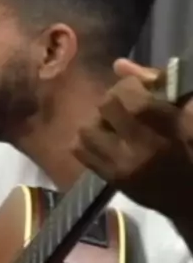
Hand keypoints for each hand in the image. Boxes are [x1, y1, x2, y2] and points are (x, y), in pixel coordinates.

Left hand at [72, 58, 192, 220]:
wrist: (188, 197)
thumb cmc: (189, 150)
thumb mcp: (183, 113)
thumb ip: (154, 84)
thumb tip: (118, 64)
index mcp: (163, 127)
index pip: (128, 93)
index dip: (130, 86)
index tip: (138, 92)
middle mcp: (138, 146)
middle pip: (106, 106)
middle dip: (113, 101)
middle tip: (123, 109)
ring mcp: (120, 164)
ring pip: (87, 129)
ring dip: (98, 123)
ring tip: (112, 127)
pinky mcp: (109, 179)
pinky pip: (81, 152)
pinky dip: (88, 142)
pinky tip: (103, 142)